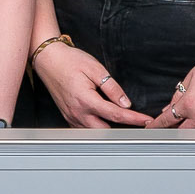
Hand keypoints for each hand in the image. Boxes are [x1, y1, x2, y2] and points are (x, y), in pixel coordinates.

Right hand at [34, 39, 151, 128]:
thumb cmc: (70, 61)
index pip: (116, 114)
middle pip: (105, 131)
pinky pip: (84, 129)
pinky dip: (96, 128)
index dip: (134, 119)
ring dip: (109, 130)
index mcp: (86, 100)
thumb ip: (111, 87)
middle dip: (122, 130)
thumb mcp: (95, 69)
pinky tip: (104, 121)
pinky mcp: (68, 116)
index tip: (146, 121)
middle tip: (137, 124)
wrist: (48, 60)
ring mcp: (71, 116)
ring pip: (94, 133)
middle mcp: (78, 112)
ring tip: (124, 124)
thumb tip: (125, 103)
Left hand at [151, 45, 194, 128]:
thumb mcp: (192, 76)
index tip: (153, 128)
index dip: (157, 125)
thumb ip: (179, 94)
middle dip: (175, 130)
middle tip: (174, 124)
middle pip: (181, 133)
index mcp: (191, 104)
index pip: (168, 120)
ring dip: (192, 130)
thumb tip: (170, 108)